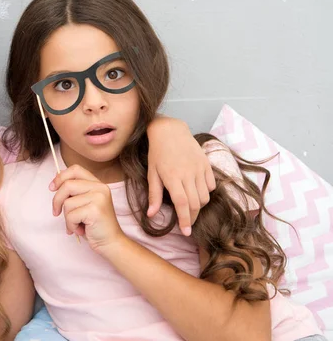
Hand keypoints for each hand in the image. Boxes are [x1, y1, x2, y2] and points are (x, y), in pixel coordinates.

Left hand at [50, 165, 124, 253]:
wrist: (110, 242)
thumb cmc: (94, 225)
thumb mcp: (84, 204)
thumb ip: (74, 192)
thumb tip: (55, 181)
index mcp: (97, 184)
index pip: (75, 169)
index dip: (60, 177)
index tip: (52, 188)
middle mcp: (100, 188)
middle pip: (67, 185)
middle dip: (57, 200)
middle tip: (56, 212)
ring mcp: (99, 198)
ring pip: (67, 203)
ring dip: (67, 218)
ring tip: (76, 224)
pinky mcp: (95, 210)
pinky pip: (71, 216)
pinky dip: (71, 226)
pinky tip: (80, 230)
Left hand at [146, 117, 215, 235]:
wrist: (170, 131)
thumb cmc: (157, 153)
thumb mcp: (152, 174)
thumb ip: (154, 195)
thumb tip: (151, 215)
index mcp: (172, 177)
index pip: (182, 204)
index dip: (185, 220)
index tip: (186, 232)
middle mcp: (188, 174)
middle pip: (196, 204)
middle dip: (192, 217)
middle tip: (187, 223)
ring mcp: (199, 169)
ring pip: (205, 197)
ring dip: (199, 205)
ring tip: (190, 206)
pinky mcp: (207, 164)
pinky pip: (211, 186)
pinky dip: (206, 193)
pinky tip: (197, 191)